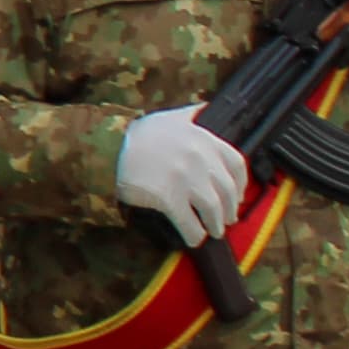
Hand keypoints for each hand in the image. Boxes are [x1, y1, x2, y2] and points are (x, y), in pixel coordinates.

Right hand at [115, 107, 250, 244]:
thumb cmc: (137, 134)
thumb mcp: (169, 118)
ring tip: (213, 231)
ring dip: (216, 224)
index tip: (238, 195)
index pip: (236, 163)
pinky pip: (189, 222)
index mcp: (203, 138)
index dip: (241, 184)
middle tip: (226, 219)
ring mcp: (185, 178)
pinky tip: (193, 239)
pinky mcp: (168, 197)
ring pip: (212, 208)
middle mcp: (199, 157)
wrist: (107, 149)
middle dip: (229, 209)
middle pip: (226, 190)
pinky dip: (194, 234)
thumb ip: (192, 115)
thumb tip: (206, 108)